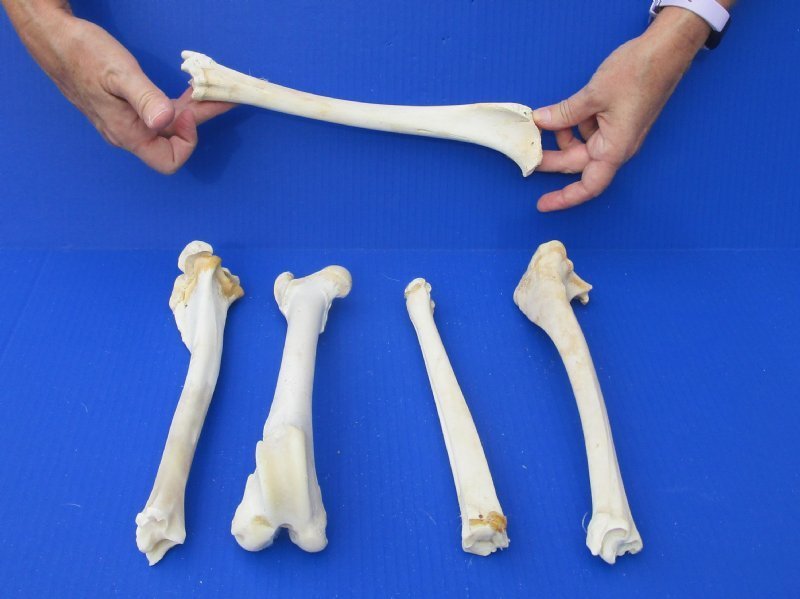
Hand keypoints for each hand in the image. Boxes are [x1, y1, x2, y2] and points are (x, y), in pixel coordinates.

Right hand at [13, 9, 232, 173]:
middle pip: (174, 142)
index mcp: (128, 133)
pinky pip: (161, 113)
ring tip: (216, 93)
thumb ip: (144, 99)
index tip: (185, 111)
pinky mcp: (130, 108)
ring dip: (195, 111)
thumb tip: (166, 121)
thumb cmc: (84, 54)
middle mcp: (130, 134)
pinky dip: (180, 104)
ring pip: (170, 126)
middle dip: (201, 122)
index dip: (186, 141)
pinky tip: (193, 91)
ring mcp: (130, 122)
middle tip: (223, 98)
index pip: (169, 161)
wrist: (56, 40)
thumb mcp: (119, 74)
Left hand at [533, 8, 709, 210]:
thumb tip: (540, 122)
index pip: (588, 186)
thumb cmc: (638, 73)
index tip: (542, 204)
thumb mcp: (593, 94)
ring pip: (580, 145)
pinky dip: (571, 124)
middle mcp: (616, 147)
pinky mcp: (614, 120)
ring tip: (540, 122)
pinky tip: (558, 112)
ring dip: (561, 136)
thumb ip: (564, 113)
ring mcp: (616, 134)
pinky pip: (588, 130)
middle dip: (550, 158)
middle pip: (577, 163)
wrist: (665, 50)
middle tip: (525, 149)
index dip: (564, 198)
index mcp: (614, 149)